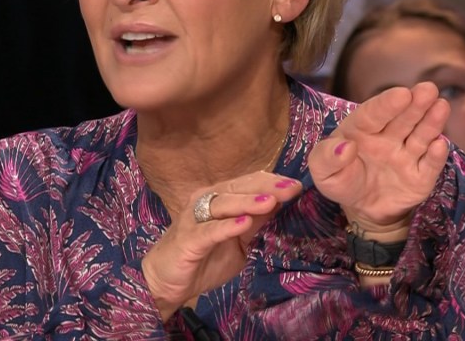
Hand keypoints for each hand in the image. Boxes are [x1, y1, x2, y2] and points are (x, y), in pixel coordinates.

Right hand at [141, 173, 303, 321]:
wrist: (166, 282)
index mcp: (218, 198)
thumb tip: (282, 206)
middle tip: (291, 188)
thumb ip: (256, 224)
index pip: (247, 183)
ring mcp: (194, 219)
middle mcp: (205, 201)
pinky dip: (226, 227)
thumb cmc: (204, 259)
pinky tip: (244, 224)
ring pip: (223, 204)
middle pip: (237, 187)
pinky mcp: (187, 240)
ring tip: (271, 201)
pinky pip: (208, 231)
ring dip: (248, 202)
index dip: (272, 182)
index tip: (297, 186)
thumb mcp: (238, 241)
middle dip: (266, 187)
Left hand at [309, 82, 449, 235]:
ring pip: (420, 136)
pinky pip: (429, 166)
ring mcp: (406, 156)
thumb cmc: (342, 181)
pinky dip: (435, 156)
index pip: (373, 114)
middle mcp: (388, 138)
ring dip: (431, 122)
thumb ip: (326, 158)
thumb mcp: (323, 173)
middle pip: (402, 119)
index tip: (401, 94)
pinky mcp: (420, 177)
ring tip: (441, 106)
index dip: (387, 104)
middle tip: (428, 89)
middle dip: (415, 104)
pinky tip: (440, 144)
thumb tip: (344, 147)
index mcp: (361, 130)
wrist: (362, 209)